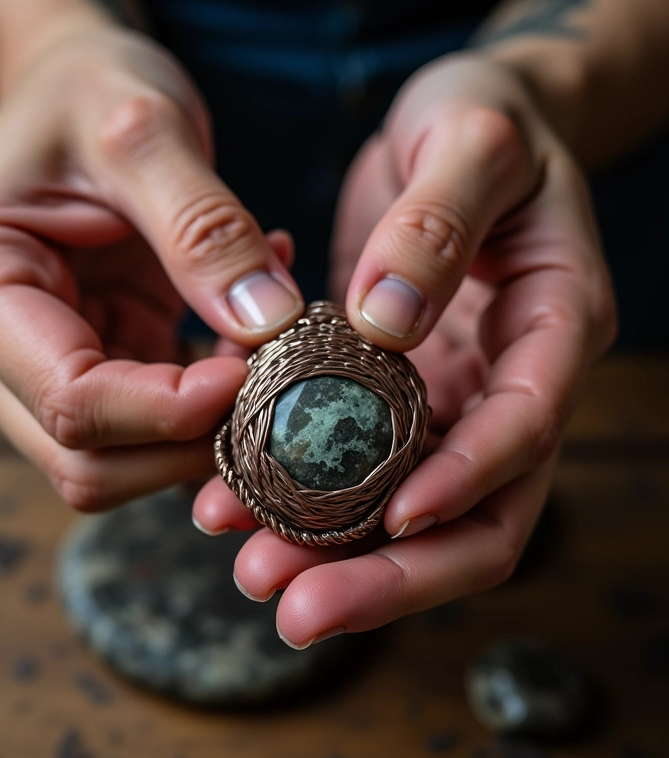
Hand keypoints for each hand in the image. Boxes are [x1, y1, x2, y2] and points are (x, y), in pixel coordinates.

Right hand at [0, 22, 302, 510]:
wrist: (78, 96)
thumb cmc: (90, 94)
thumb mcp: (145, 130)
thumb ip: (203, 228)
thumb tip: (266, 323)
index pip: (71, 400)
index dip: (170, 408)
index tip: (251, 370)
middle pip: (88, 463)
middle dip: (189, 440)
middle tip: (268, 371)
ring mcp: (33, 370)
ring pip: (122, 463)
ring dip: (205, 428)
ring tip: (262, 333)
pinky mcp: (90, 370)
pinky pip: (153, 425)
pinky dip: (211, 399)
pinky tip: (246, 328)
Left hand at [194, 53, 615, 647]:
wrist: (453, 127)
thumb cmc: (481, 121)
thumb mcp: (471, 142)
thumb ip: (439, 225)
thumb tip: (389, 319)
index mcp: (555, 327)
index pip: (526, 430)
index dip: (467, 482)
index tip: (395, 518)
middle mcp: (506, 383)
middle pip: (471, 515)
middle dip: (391, 574)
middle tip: (298, 608)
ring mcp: (448, 398)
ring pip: (403, 510)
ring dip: (331, 552)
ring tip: (249, 566)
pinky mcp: (393, 394)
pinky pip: (350, 463)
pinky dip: (295, 489)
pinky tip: (230, 499)